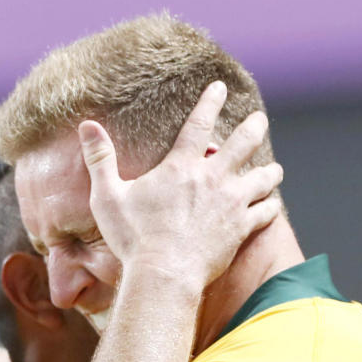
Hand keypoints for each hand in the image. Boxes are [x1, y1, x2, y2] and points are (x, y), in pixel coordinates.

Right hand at [78, 81, 282, 288]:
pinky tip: (272, 205)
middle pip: (243, 143)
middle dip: (253, 127)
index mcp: (180, 167)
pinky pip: (266, 212)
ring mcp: (231, 204)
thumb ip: (100, 159)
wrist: (163, 275)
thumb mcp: (107, 196)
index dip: (210, 102)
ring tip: (275, 168)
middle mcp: (212, 179)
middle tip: (260, 120)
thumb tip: (87, 125)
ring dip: (270, 170)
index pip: (199, 124)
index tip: (220, 87)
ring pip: (263, 178)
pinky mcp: (240, 229)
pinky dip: (270, 206)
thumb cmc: (132, 238)